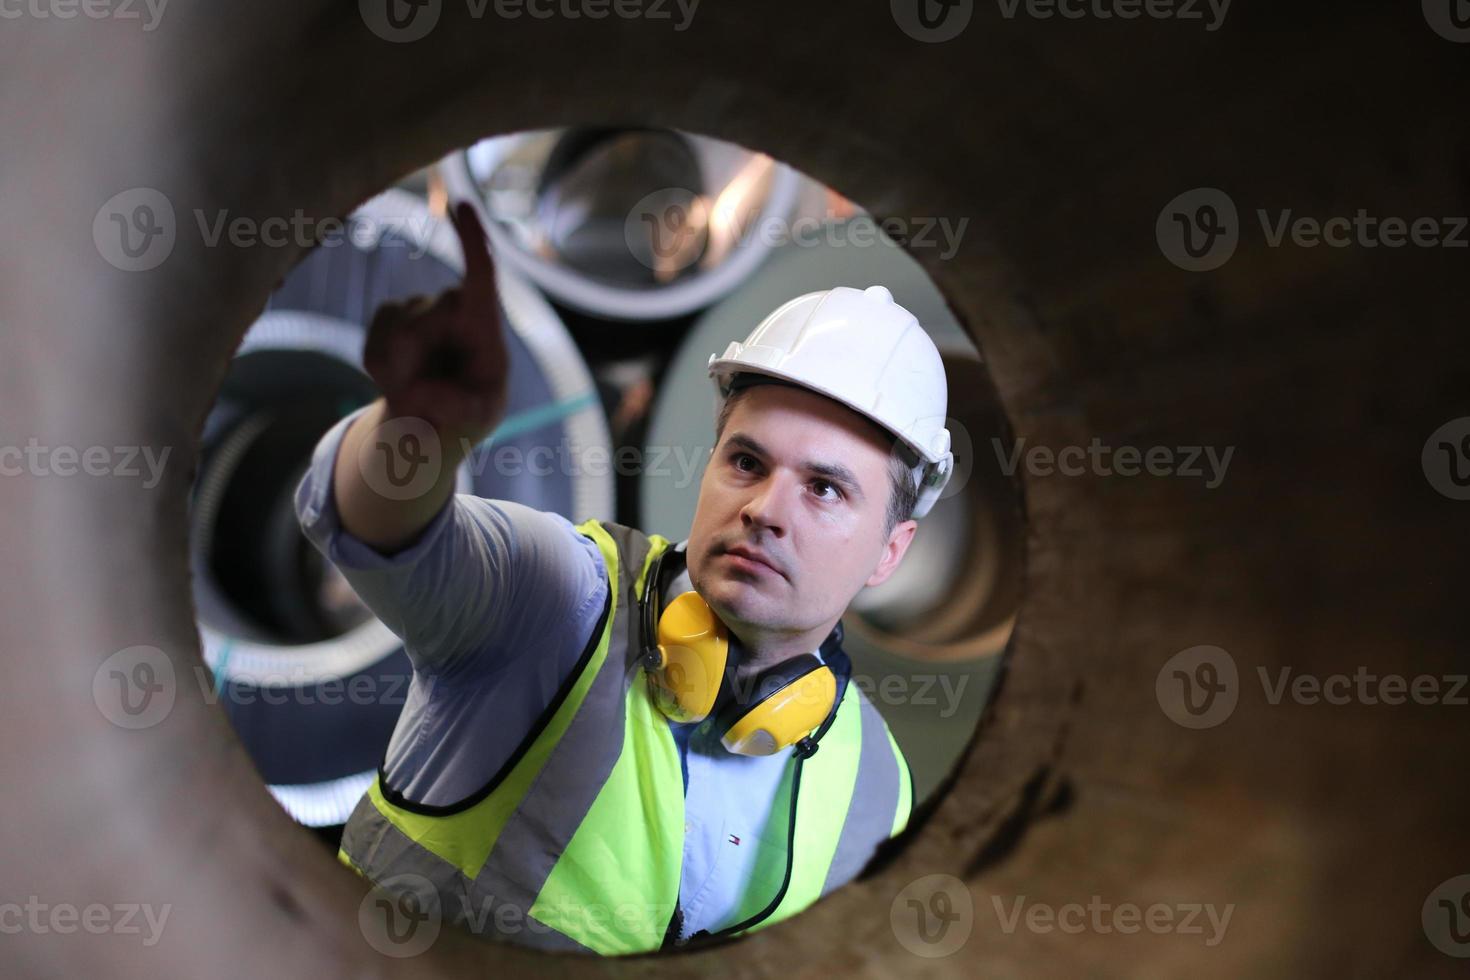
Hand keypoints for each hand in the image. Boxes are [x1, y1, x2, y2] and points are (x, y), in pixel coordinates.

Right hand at [362, 201, 508, 446]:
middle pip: (425, 321)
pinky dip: (383, 374)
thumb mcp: (478, 415)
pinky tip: (400, 380)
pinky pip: (374, 349)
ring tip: (421, 387)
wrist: (437, 415)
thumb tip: (418, 390)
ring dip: (402, 374)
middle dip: (421, 361)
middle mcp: (452, 305)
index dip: (472, 239)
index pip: (480, 273)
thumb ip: (458, 407)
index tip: (462, 205)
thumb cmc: (472, 409)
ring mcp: (416, 308)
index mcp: (484, 321)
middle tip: (431, 392)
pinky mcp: (387, 317)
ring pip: (396, 338)